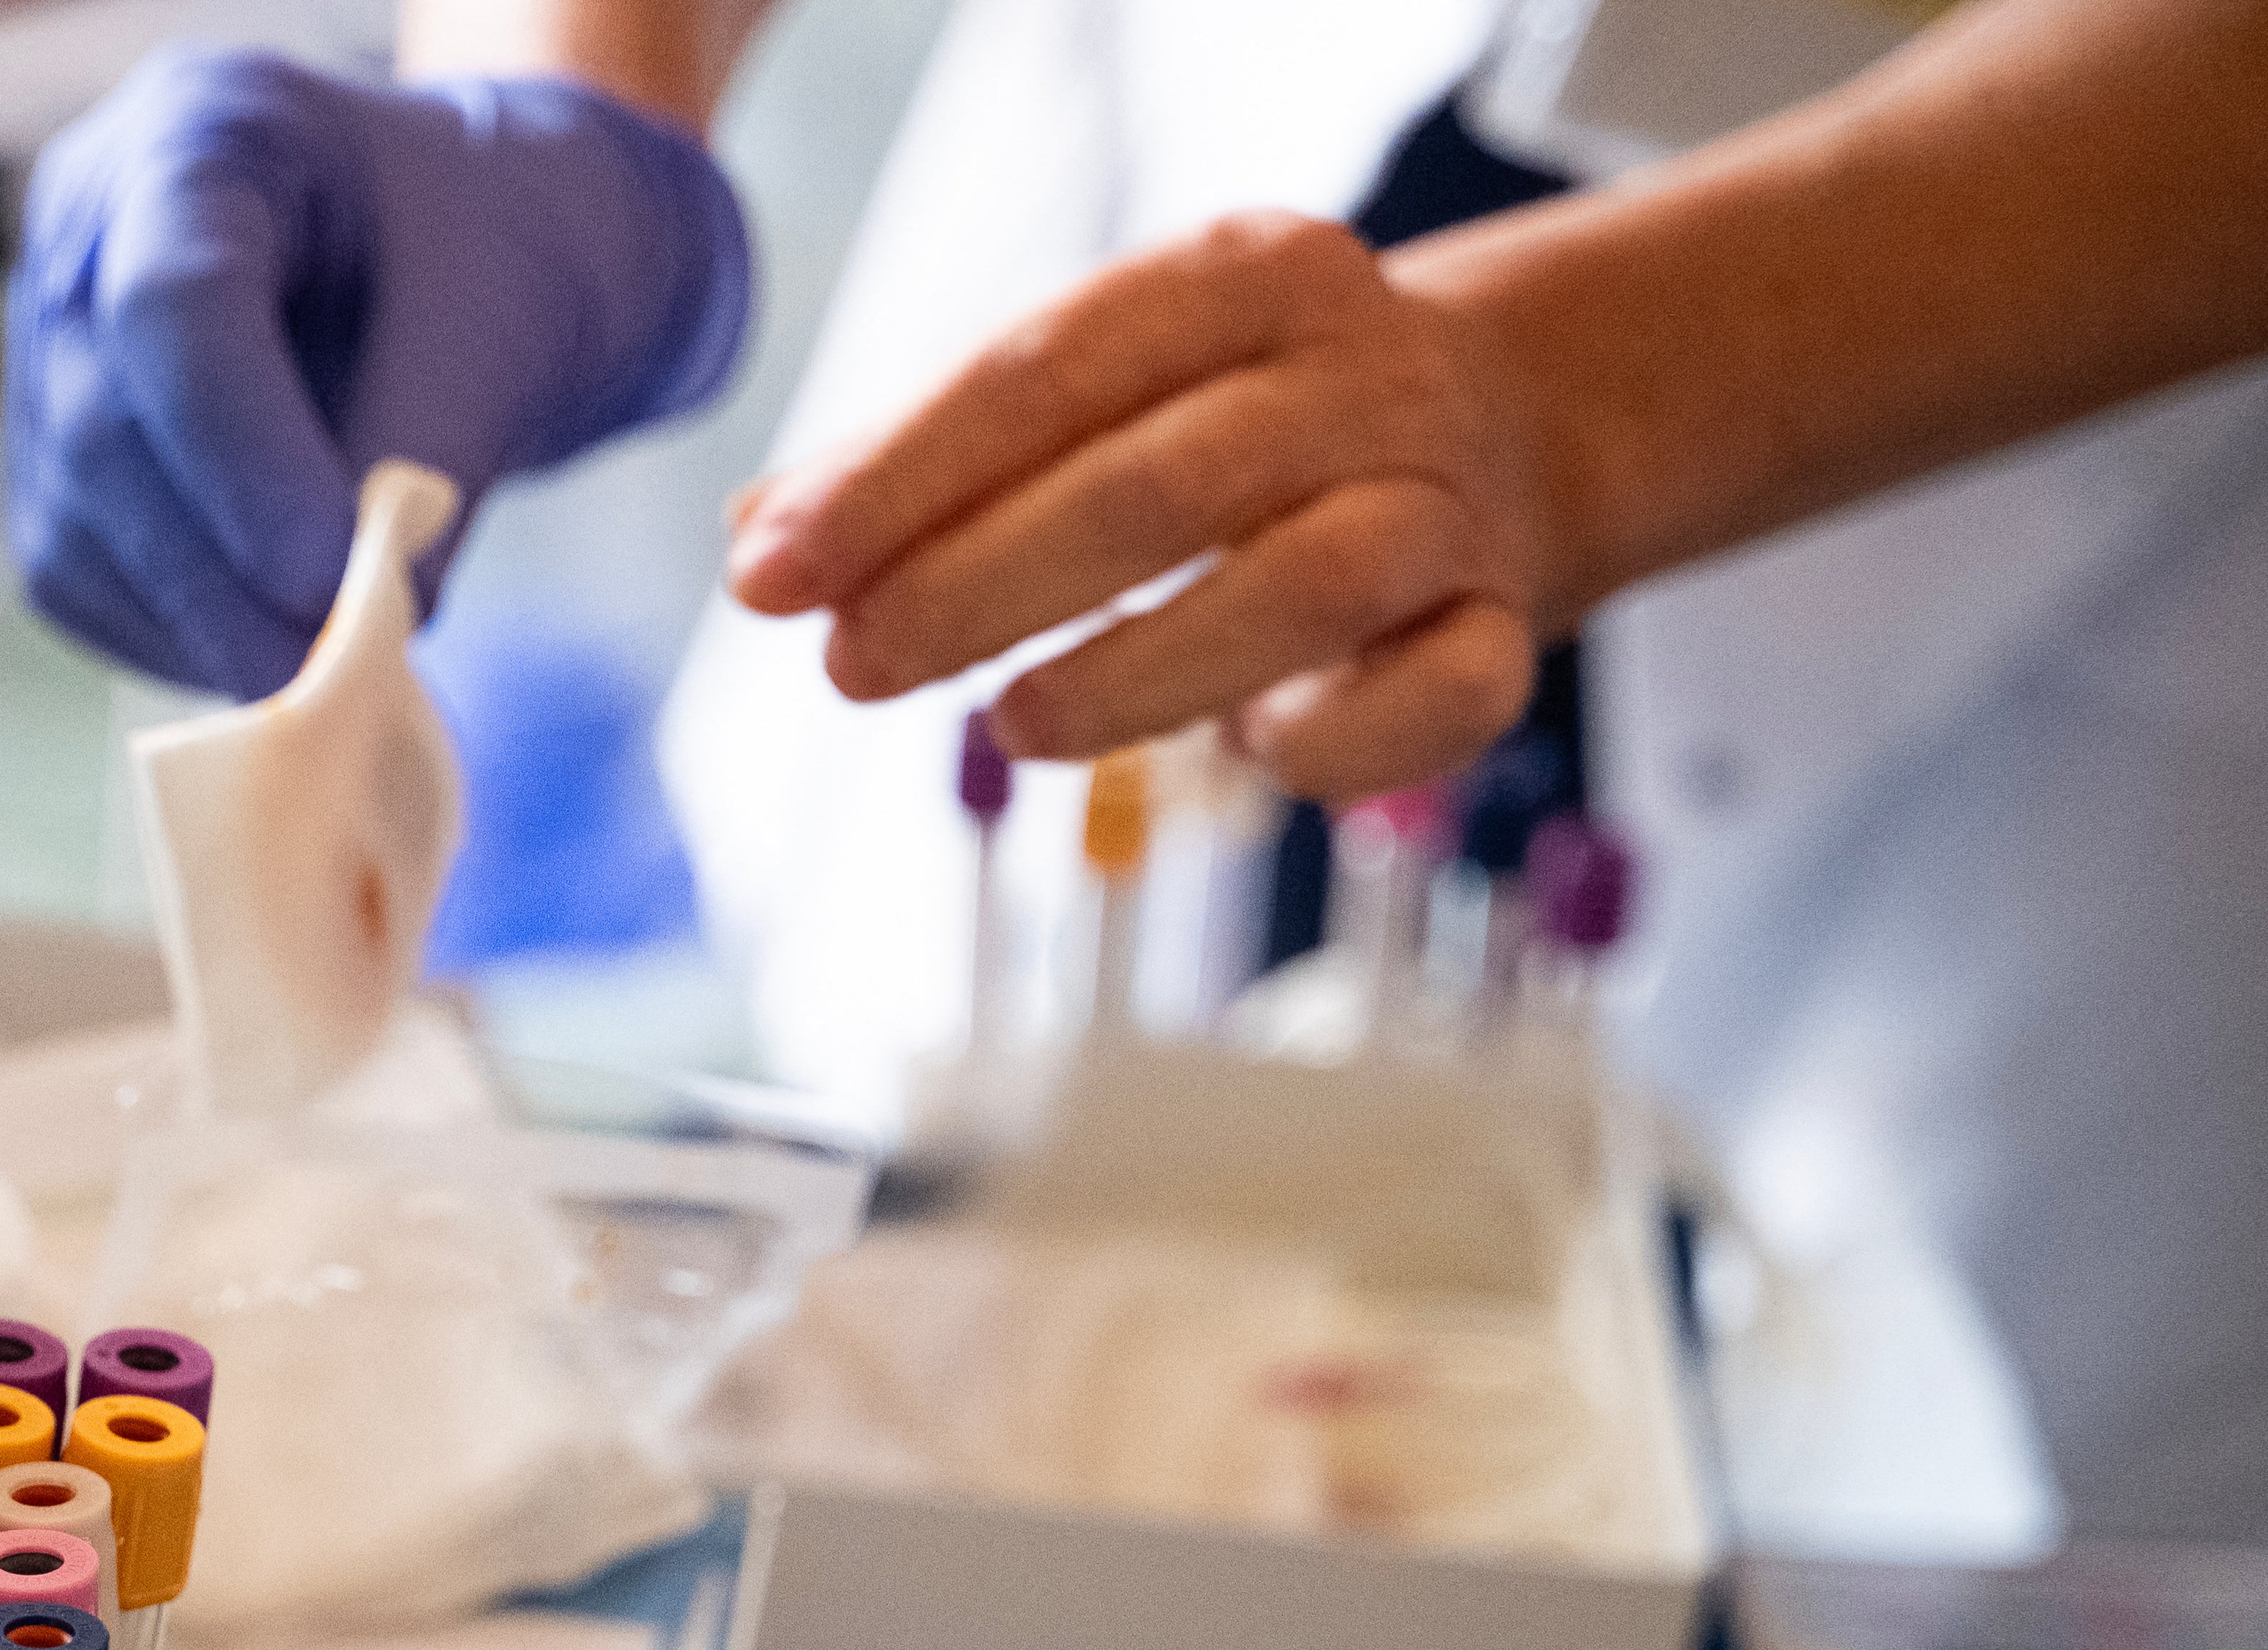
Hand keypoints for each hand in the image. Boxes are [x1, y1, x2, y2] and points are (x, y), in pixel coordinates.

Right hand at [3, 45, 750, 699]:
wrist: (470, 256)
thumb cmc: (495, 250)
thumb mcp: (496, 319)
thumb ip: (425, 459)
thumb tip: (364, 627)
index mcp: (199, 131)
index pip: (171, 305)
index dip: (242, 462)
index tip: (333, 583)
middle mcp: (87, 228)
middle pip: (102, 430)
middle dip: (222, 581)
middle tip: (336, 678)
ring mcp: (48, 347)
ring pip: (74, 525)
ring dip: (202, 628)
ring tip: (326, 676)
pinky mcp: (53, 461)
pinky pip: (81, 581)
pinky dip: (178, 639)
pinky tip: (270, 648)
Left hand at [722, 212, 1553, 799]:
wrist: (1493, 426)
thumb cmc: (1236, 422)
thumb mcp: (1091, 398)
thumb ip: (925, 464)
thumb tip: (763, 540)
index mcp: (1237, 279)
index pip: (1045, 370)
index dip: (894, 481)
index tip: (768, 576)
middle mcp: (1355, 374)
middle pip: (1160, 483)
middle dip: (980, 585)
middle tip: (854, 667)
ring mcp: (1443, 501)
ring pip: (1305, 588)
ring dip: (1137, 673)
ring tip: (1011, 727)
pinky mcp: (1504, 625)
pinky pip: (1440, 694)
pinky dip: (1335, 742)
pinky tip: (1250, 752)